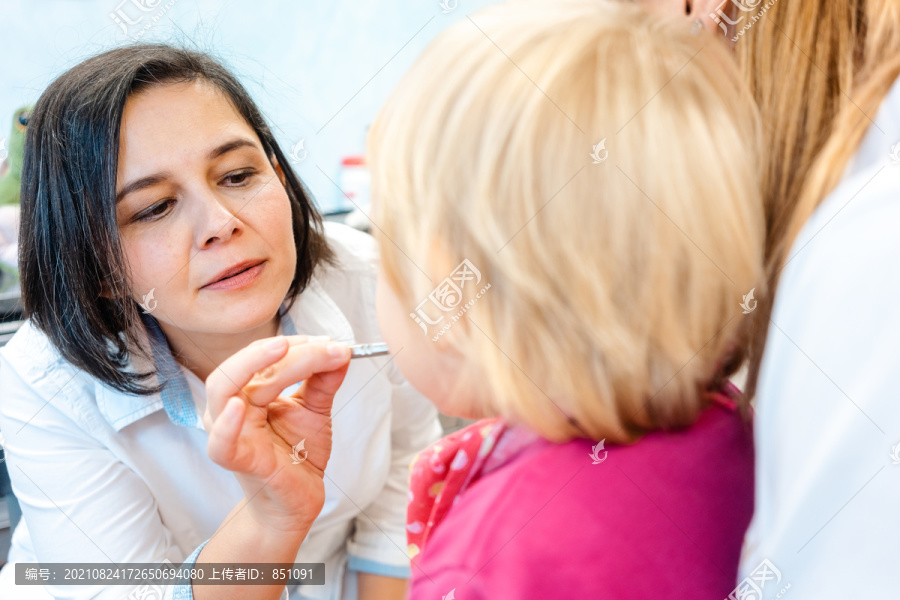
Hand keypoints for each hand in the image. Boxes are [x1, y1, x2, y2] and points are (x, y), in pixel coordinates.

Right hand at [204, 335, 350, 533]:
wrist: (297, 500)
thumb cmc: (297, 454)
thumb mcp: (315, 410)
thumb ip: (324, 380)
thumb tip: (341, 350)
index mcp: (247, 391)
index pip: (263, 356)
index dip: (297, 344)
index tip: (332, 343)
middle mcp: (230, 408)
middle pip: (245, 366)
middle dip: (285, 350)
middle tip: (323, 345)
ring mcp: (231, 433)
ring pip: (226, 389)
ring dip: (255, 365)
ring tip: (284, 350)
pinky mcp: (239, 461)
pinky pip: (222, 443)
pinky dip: (227, 425)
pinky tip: (239, 408)